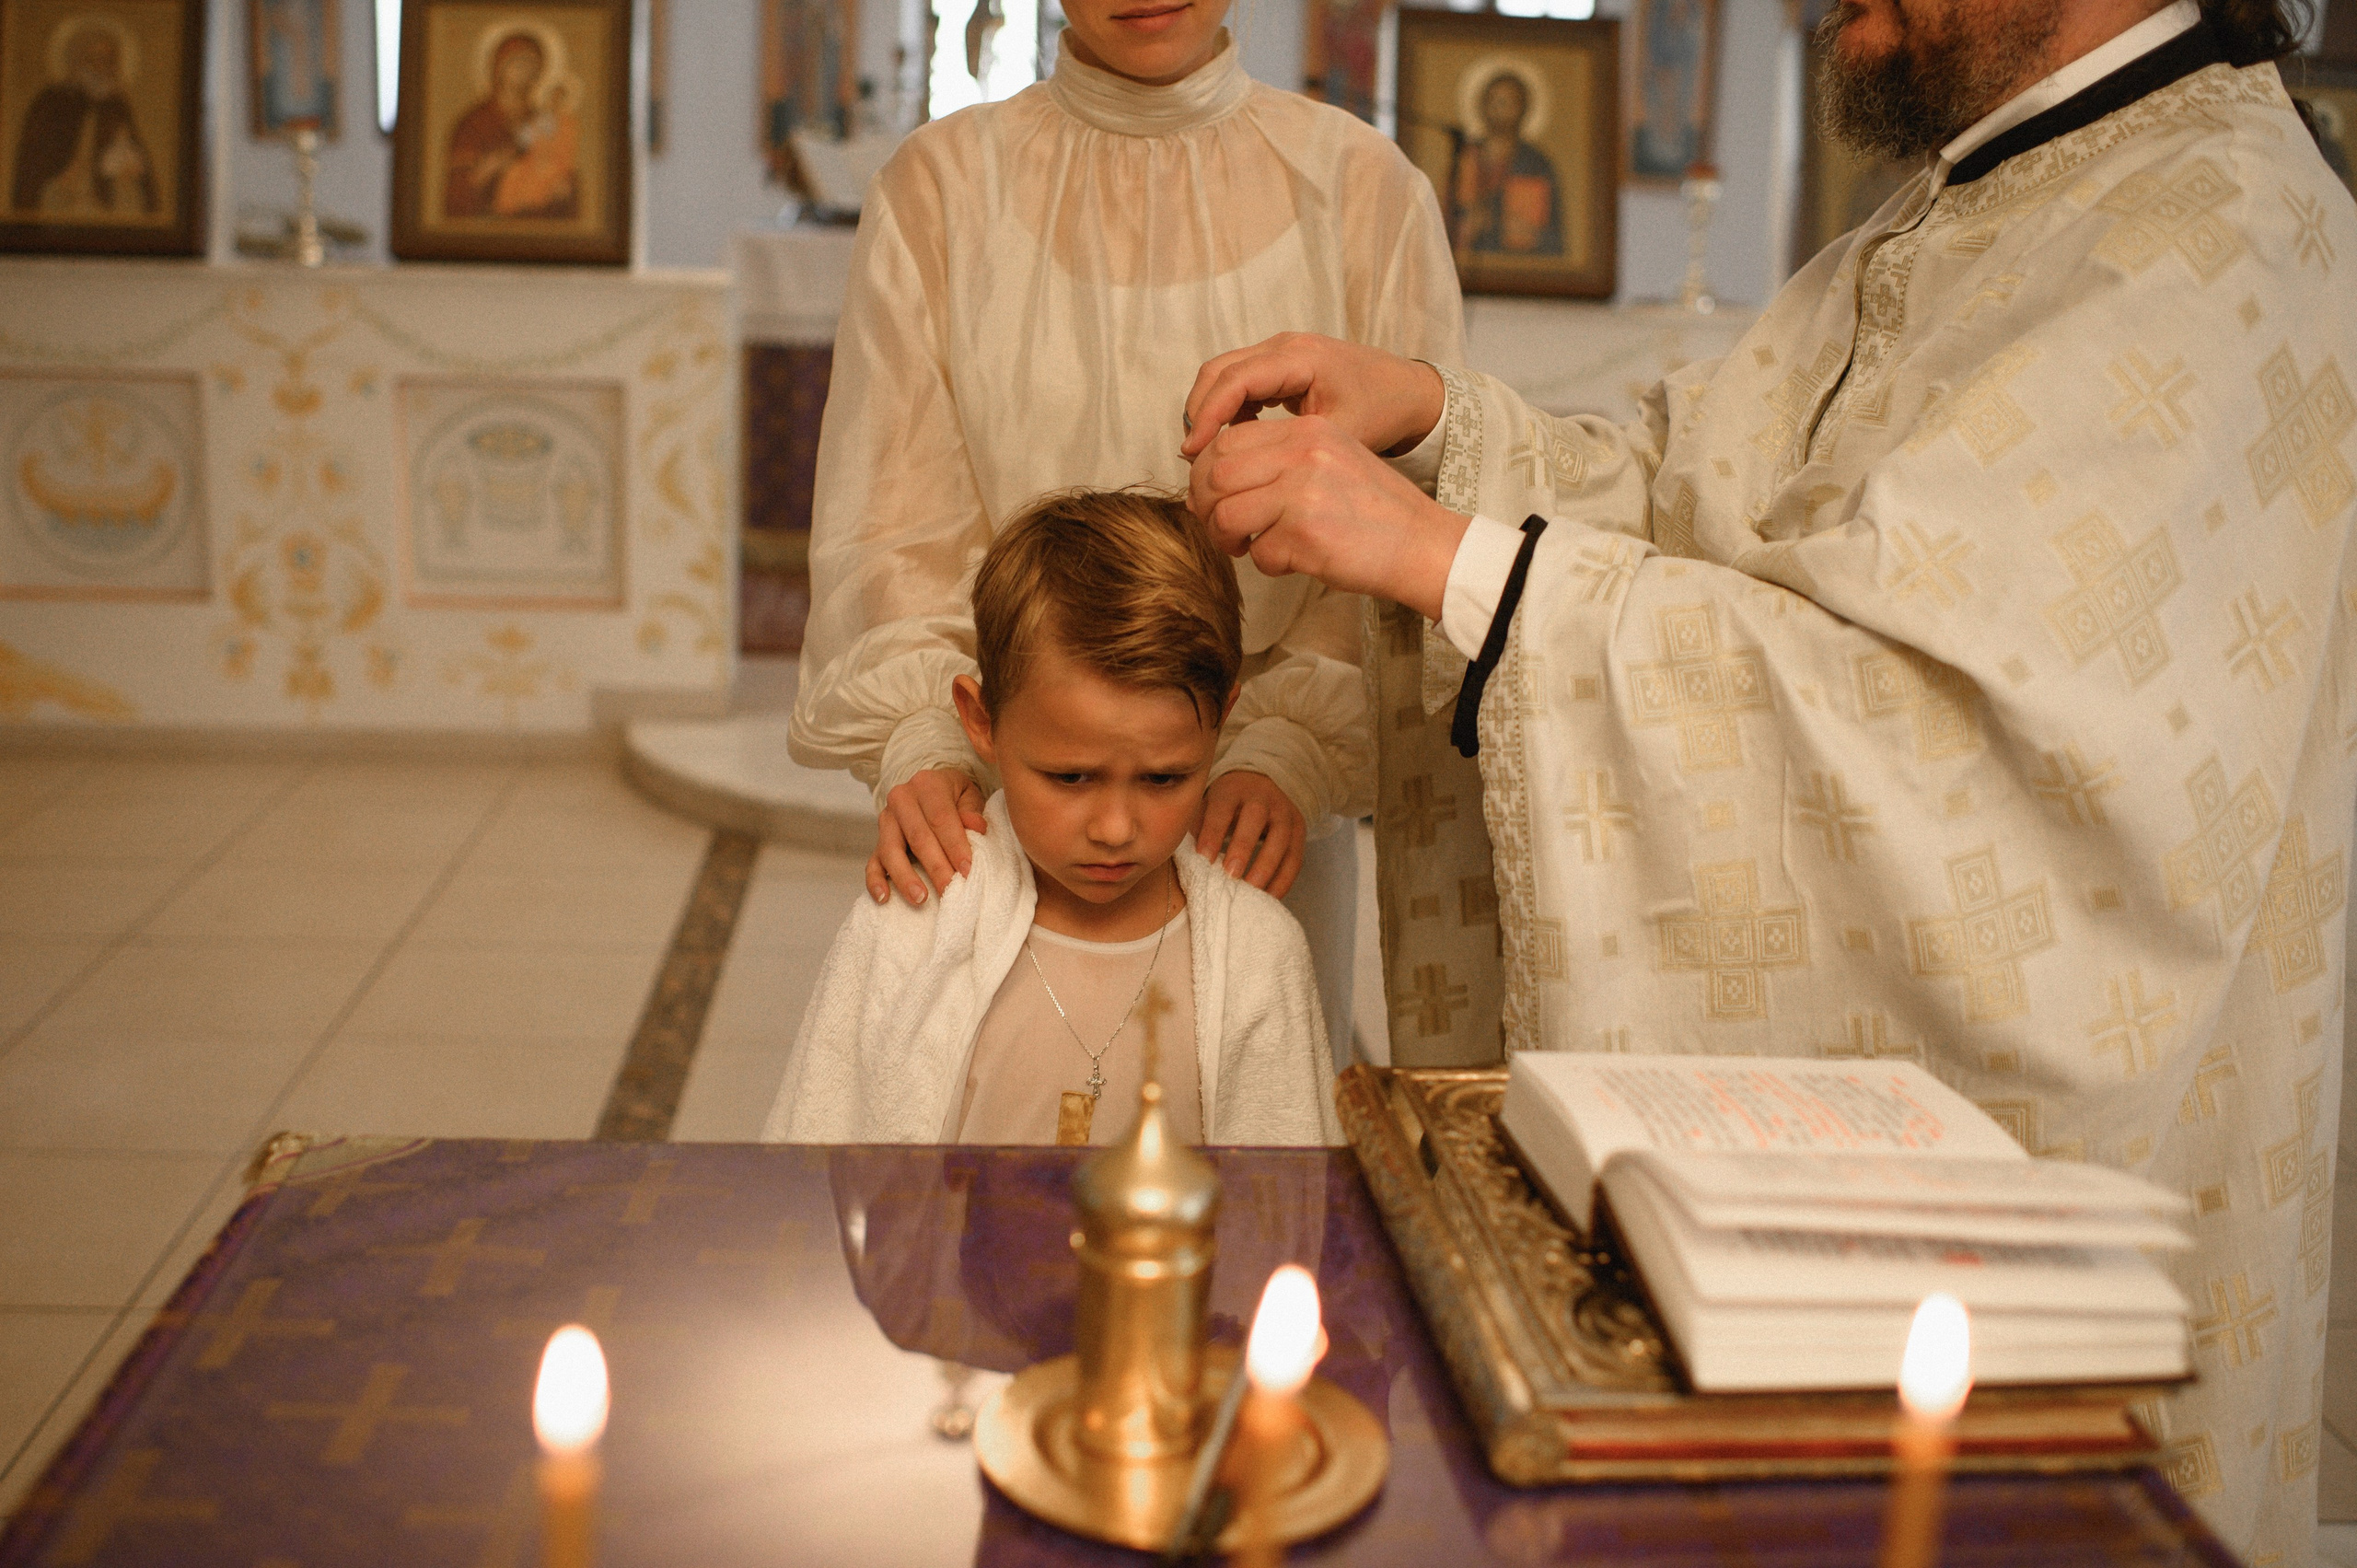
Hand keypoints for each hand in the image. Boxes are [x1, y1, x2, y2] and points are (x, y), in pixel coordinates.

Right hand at [866, 768, 987, 905]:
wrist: (930, 790)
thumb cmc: (954, 797)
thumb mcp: (969, 795)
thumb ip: (973, 811)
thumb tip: (976, 827)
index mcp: (927, 785)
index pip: (941, 818)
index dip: (955, 846)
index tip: (967, 871)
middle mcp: (902, 799)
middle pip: (918, 837)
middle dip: (936, 867)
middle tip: (950, 891)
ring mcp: (886, 821)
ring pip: (891, 851)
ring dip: (906, 877)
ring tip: (921, 898)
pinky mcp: (877, 841)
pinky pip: (872, 862)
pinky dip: (876, 881)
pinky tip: (884, 898)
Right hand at [1180, 333, 1444, 460]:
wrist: (1410, 392)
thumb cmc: (1382, 411)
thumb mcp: (1340, 435)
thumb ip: (1291, 449)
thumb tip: (1242, 472)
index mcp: (1300, 357)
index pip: (1235, 378)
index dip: (1208, 414)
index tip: (1194, 450)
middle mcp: (1285, 346)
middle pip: (1219, 369)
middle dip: (1199, 410)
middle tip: (1191, 455)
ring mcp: (1282, 353)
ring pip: (1226, 374)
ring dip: (1210, 409)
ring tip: (1205, 453)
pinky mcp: (1283, 365)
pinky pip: (1242, 381)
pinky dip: (1228, 408)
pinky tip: (1232, 442)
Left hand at [1188, 415, 1469, 622]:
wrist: (1423, 543)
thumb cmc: (1374, 509)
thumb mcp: (1331, 458)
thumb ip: (1280, 457)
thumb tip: (1213, 477)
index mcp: (1307, 429)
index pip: (1228, 439)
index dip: (1205, 472)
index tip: (1211, 496)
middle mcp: (1303, 454)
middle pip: (1216, 474)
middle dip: (1205, 507)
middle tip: (1218, 527)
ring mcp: (1303, 494)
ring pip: (1225, 514)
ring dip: (1225, 538)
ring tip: (1244, 547)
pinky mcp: (1306, 535)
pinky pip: (1258, 552)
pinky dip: (1265, 563)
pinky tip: (1288, 561)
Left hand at [1198, 771, 1305, 898]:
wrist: (1257, 787)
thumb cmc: (1224, 806)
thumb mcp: (1207, 807)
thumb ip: (1197, 828)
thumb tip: (1190, 860)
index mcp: (1232, 788)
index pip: (1222, 807)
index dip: (1213, 832)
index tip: (1203, 858)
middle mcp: (1261, 796)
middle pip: (1255, 818)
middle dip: (1243, 847)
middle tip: (1230, 875)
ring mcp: (1284, 811)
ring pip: (1281, 837)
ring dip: (1267, 866)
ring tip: (1251, 891)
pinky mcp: (1299, 828)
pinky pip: (1295, 856)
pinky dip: (1284, 879)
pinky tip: (1269, 897)